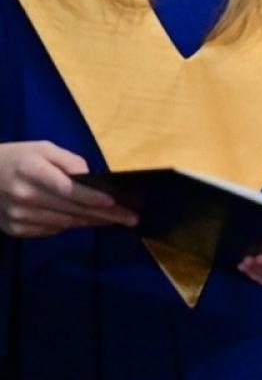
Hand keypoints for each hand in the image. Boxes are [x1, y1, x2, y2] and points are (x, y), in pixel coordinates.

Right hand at [0, 141, 136, 237]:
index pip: (67, 189)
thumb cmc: (16, 158)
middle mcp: (24, 196)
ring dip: (91, 223)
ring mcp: (17, 216)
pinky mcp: (14, 229)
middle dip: (104, 215)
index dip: (91, 198)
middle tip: (129, 218)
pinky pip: (50, 230)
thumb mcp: (41, 149)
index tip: (114, 202)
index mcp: (31, 171)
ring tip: (115, 221)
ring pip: (64, 223)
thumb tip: (91, 177)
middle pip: (71, 210)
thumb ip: (68, 160)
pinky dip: (69, 226)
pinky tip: (86, 221)